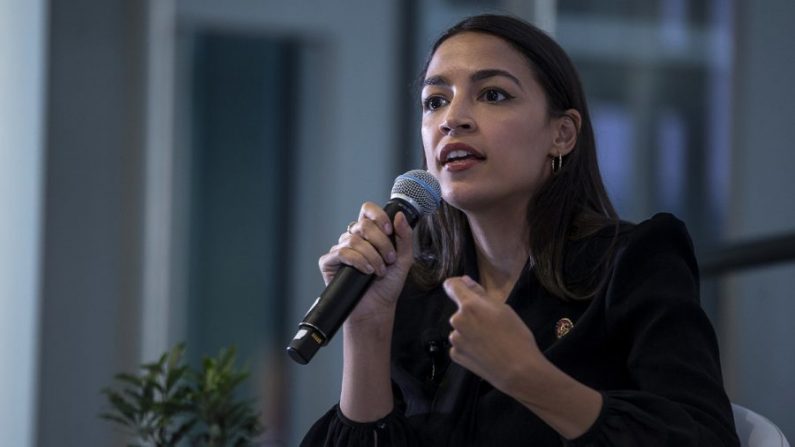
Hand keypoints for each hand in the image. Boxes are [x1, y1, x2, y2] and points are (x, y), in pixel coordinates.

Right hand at [318, 202, 413, 327]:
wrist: (377, 307)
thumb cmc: (388, 284)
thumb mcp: (403, 259)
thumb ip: (404, 236)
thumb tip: (399, 215)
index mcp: (369, 234)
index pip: (367, 211)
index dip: (377, 216)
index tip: (389, 230)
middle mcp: (353, 239)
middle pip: (363, 225)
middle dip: (380, 243)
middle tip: (389, 259)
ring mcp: (340, 250)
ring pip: (353, 240)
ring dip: (371, 256)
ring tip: (379, 271)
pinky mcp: (329, 263)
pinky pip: (340, 252)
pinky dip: (357, 261)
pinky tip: (366, 271)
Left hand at [444, 275, 543, 391]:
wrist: (518, 371)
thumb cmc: (516, 336)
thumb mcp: (503, 309)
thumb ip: (480, 293)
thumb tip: (465, 280)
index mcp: (469, 305)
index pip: (451, 286)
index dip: (457, 285)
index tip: (464, 288)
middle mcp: (457, 320)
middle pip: (461, 311)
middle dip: (472, 315)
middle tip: (493, 326)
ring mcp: (454, 339)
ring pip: (461, 329)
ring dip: (470, 332)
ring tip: (491, 342)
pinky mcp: (455, 355)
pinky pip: (460, 345)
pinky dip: (469, 347)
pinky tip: (484, 353)